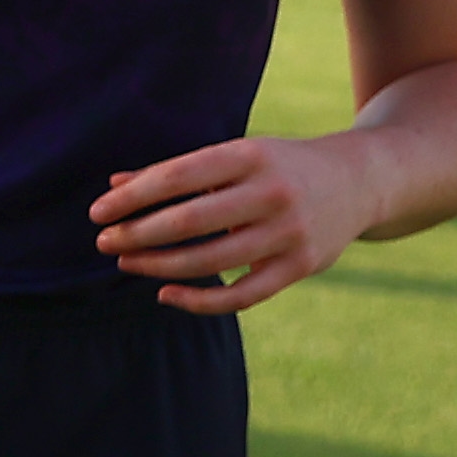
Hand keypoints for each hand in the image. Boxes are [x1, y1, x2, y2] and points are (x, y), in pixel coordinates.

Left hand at [89, 135, 378, 312]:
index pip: (177, 177)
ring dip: (159, 266)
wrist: (358, 181)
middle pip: (190, 220)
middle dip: (138, 234)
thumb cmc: (275, 166)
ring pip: (212, 260)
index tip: (98, 213)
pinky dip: (200, 301)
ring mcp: (290, 232)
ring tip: (125, 262)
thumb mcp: (233, 156)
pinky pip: (243, 295)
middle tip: (103, 242)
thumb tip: (113, 185)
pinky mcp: (302, 266)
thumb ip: (176, 172)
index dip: (133, 197)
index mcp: (249, 155)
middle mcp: (272, 192)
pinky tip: (165, 294)